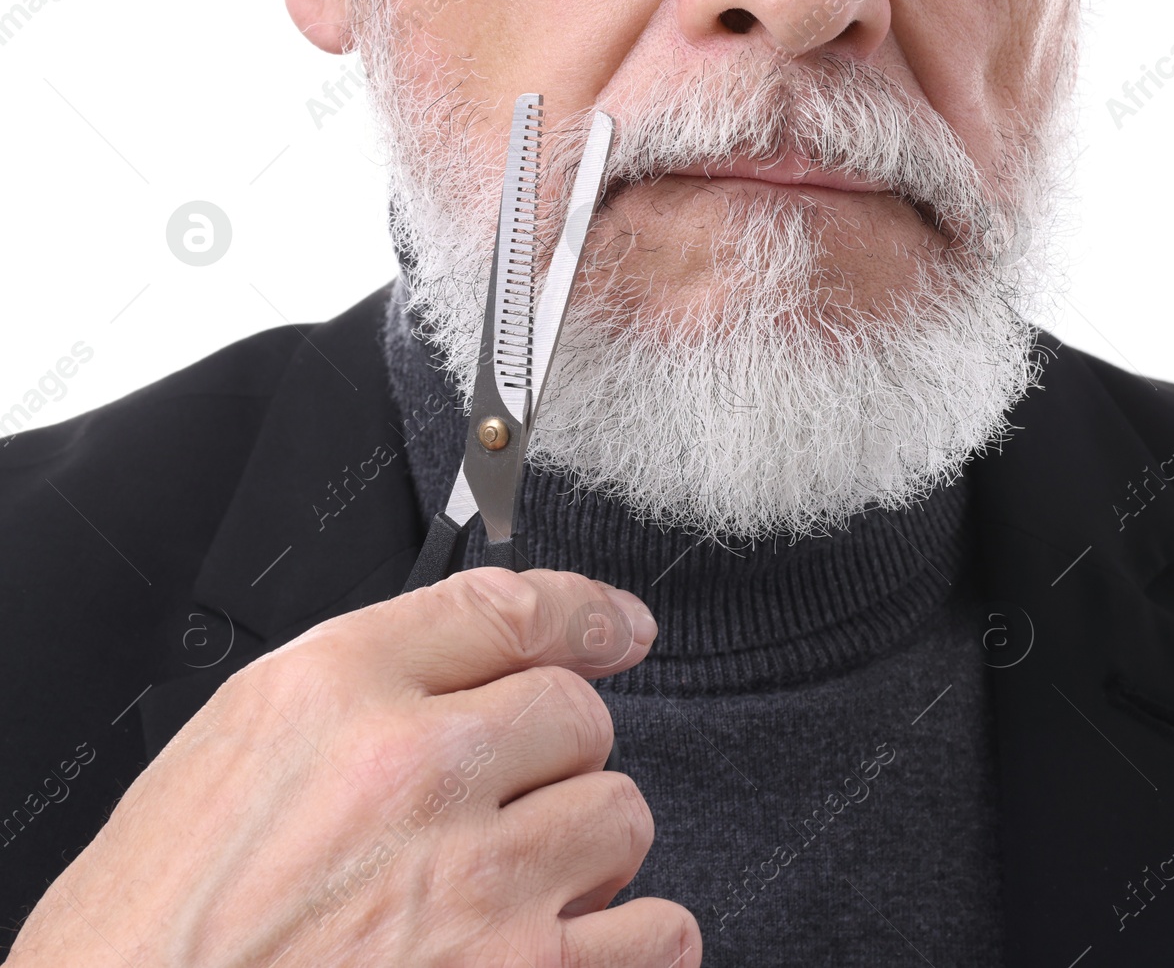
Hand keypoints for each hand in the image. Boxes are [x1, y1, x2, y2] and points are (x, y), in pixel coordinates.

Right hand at [7, 568, 699, 966]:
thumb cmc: (149, 934)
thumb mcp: (224, 761)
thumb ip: (352, 700)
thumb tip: (474, 675)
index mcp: (328, 698)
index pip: (504, 608)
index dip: (581, 611)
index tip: (614, 627)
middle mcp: (412, 774)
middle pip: (577, 712)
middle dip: (556, 754)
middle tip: (509, 801)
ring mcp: (475, 885)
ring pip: (621, 814)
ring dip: (587, 849)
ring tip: (524, 883)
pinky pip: (656, 933)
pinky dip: (635, 939)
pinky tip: (582, 943)